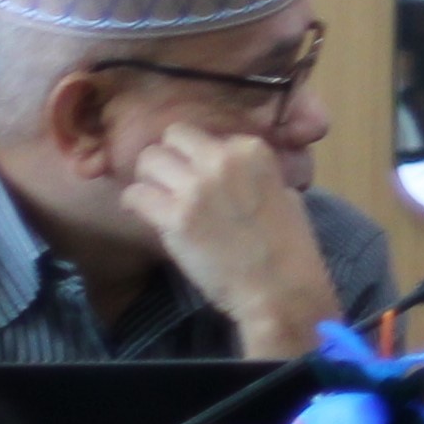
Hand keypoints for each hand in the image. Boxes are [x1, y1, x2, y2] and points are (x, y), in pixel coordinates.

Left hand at [120, 123, 338, 358]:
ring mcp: (197, 188)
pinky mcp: (175, 218)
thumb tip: (224, 171)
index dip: (199, 156)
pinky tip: (147, 215)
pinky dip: (135, 203)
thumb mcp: (282, 193)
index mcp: (253, 150)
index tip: (199, 176)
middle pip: (174, 136)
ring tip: (157, 198)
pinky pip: (135, 195)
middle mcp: (222, 160)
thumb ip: (251, 174)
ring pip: (148, 160)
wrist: (279, 288)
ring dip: (149, 178)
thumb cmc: (288, 246)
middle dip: (170, 157)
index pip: (206, 134)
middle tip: (171, 182)